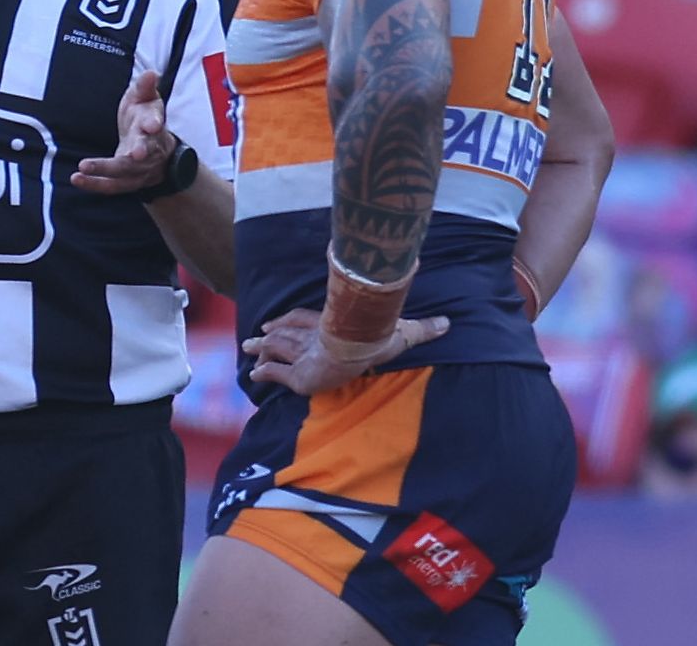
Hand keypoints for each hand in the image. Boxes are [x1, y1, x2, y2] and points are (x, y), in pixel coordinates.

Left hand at [73, 70, 172, 194]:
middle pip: (144, 154)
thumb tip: (151, 73)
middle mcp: (149, 150)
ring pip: (125, 173)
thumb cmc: (144, 117)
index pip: (156, 125)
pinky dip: (94, 184)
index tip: (151, 125)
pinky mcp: (127, 181)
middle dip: (137, 153)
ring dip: (105, 171)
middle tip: (132, 154)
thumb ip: (145, 87)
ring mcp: (139, 169)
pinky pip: (111, 186)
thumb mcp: (146, 99)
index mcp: (153, 126)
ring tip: (83, 167)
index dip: (154, 124)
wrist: (157, 150)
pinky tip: (76, 179)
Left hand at [242, 307, 448, 396]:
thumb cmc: (379, 334)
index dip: (290, 321)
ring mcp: (303, 355)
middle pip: (285, 334)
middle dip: (269, 336)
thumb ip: (422, 329)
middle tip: (253, 337)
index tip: (276, 322)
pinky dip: (265, 373)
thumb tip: (449, 322)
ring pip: (275, 349)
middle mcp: (313, 338)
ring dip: (260, 349)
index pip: (304, 320)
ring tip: (246, 349)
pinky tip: (254, 376)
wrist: (360, 343)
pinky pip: (276, 374)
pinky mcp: (298, 374)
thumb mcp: (403, 332)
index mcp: (331, 326)